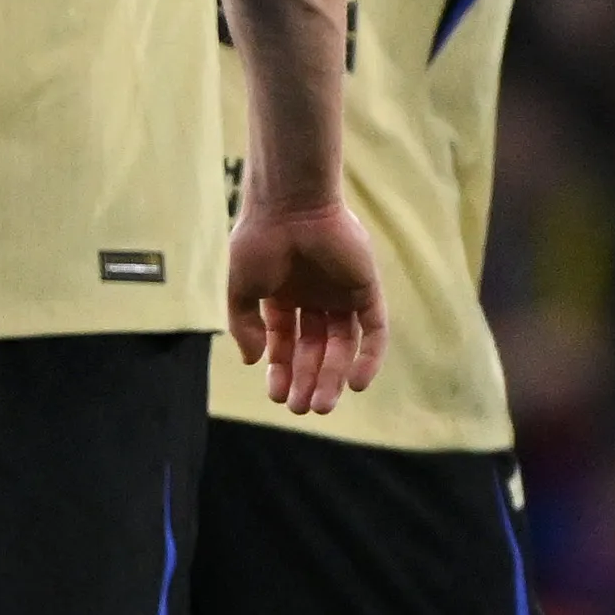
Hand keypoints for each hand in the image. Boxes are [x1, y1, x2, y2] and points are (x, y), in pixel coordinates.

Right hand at [228, 191, 386, 414]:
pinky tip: (357, 384)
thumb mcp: (241, 289)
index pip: (286, 342)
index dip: (281, 370)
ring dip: (334, 376)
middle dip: (307, 379)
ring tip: (321, 405)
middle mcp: (315, 297)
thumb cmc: (259, 242)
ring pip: (342, 345)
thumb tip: (253, 361)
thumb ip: (245, 326)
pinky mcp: (366, 288)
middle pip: (316, 349)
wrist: (289, 205)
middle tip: (301, 408)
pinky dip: (369, 357)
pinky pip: (373, 330)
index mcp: (285, 296)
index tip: (275, 395)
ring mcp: (342, 293)